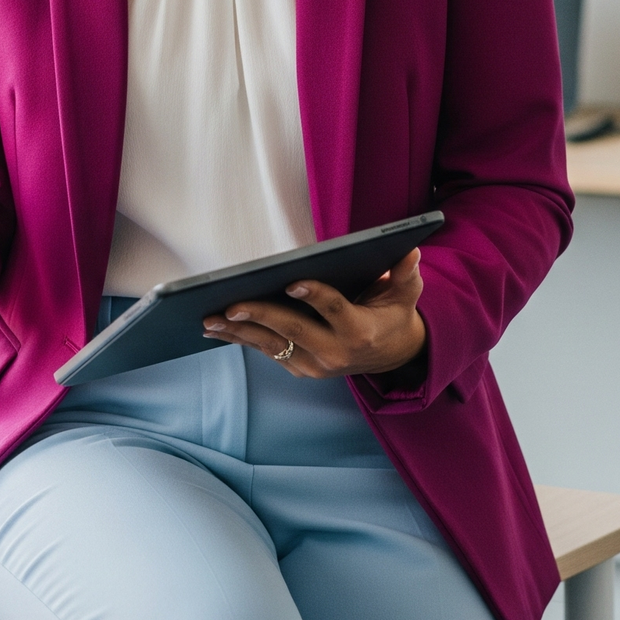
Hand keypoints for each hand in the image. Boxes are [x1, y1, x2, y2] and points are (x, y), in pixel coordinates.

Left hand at [201, 248, 426, 378]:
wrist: (392, 358)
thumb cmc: (394, 316)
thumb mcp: (406, 296)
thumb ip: (405, 275)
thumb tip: (411, 250)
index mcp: (359, 331)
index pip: (334, 310)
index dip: (315, 295)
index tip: (292, 282)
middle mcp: (335, 353)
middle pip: (293, 330)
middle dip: (260, 317)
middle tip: (230, 305)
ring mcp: (315, 365)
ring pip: (271, 345)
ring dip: (238, 333)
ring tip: (208, 319)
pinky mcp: (300, 369)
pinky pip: (266, 351)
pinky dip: (241, 339)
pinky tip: (216, 328)